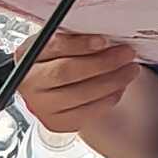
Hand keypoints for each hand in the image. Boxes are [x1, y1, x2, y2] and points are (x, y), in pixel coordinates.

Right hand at [16, 34, 157, 152]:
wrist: (45, 86)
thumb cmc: (54, 59)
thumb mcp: (58, 40)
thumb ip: (75, 36)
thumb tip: (104, 34)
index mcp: (27, 55)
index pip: (53, 47)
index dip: (80, 44)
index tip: (104, 41)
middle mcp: (29, 82)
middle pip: (66, 73)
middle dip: (102, 63)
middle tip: (125, 54)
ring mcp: (41, 106)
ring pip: (80, 95)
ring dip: (112, 81)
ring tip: (130, 70)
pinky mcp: (56, 122)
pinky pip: (86, 113)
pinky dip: (107, 99)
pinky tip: (118, 87)